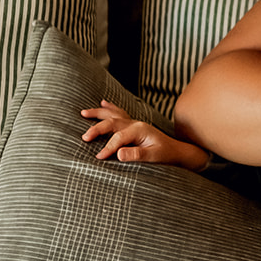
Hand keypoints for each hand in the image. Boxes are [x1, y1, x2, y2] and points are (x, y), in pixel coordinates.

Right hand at [81, 101, 209, 170]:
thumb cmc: (166, 155)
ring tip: (83, 112)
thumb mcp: (153, 157)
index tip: (98, 157)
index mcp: (140, 130)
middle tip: (84, 137)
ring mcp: (134, 123)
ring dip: (98, 113)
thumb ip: (136, 155)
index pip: (118, 138)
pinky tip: (103, 103)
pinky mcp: (134, 126)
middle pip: (112, 122)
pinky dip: (110, 109)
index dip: (108, 147)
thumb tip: (118, 154)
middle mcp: (136, 124)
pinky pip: (119, 114)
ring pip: (113, 115)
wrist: (177, 152)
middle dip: (97, 129)